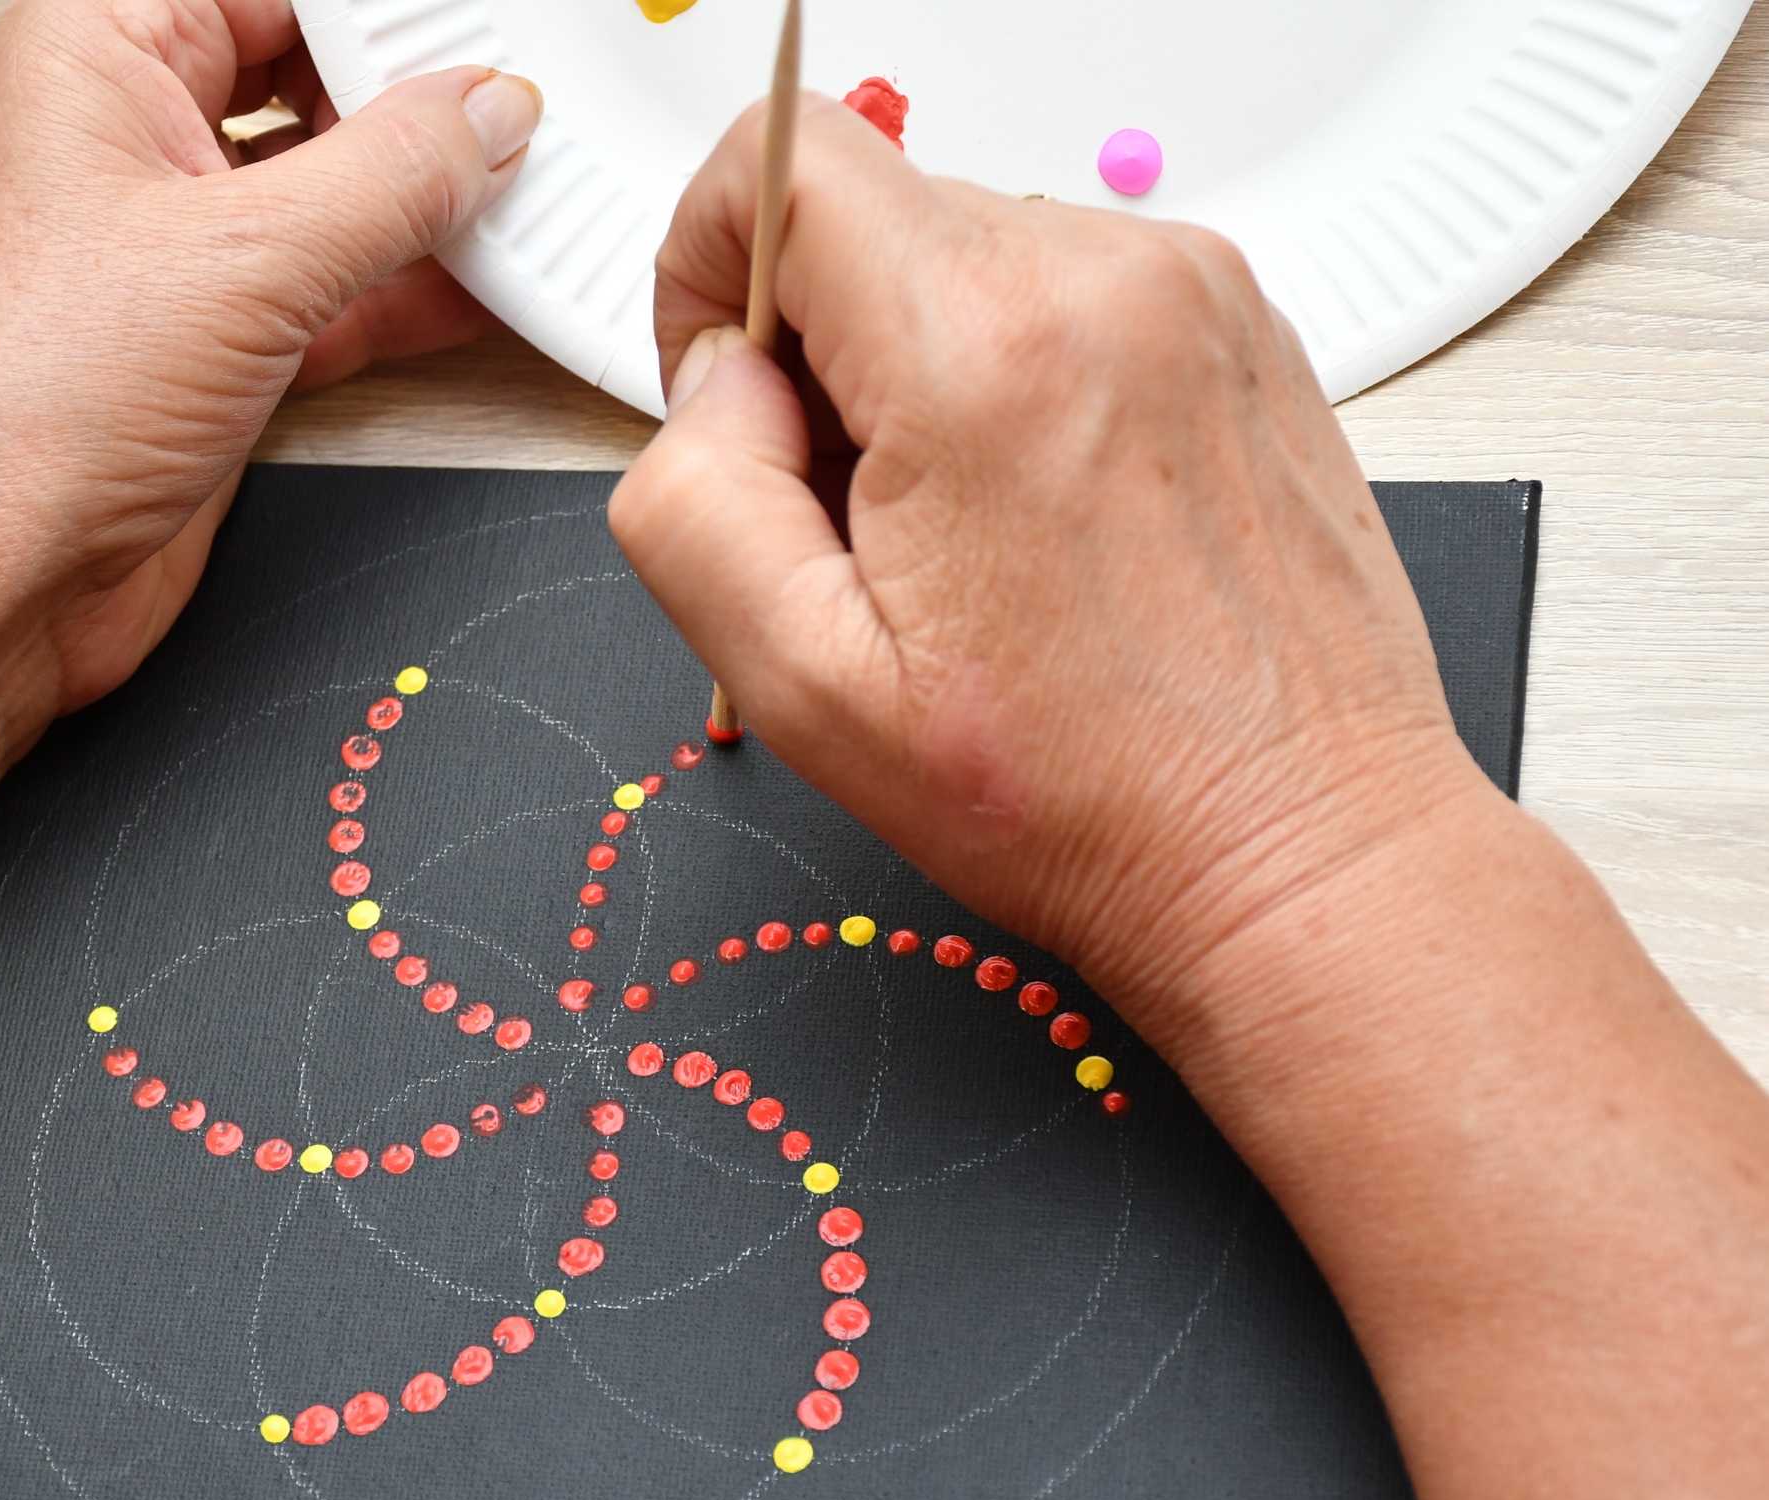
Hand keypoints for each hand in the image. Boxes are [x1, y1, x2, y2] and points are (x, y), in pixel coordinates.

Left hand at [0, 0, 536, 710]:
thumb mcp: (248, 260)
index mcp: (88, 51)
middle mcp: (117, 138)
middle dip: (406, 100)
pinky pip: (321, 289)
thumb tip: (483, 118)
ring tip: (519, 195)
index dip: (373, 13)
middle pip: (297, 73)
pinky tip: (479, 285)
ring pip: (318, 189)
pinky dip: (398, 289)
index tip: (468, 39)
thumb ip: (391, 177)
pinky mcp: (197, 347)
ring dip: (416, 204)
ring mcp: (160, 249)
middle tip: (506, 118)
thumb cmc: (17, 413)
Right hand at [610, 94, 1489, 1031]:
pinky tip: (1045, 517)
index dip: (709, 265)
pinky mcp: (1236, 323)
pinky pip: (1060, 291)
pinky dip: (1015, 377)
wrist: (1297, 847)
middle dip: (818, 349)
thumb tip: (714, 390)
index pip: (781, 159)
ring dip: (920, 368)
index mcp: (987, 354)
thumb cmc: (1093, 793)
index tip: (732, 394)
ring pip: (962, 252)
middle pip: (870, 212)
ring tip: (972, 536)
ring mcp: (1192, 291)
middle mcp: (1109, 282)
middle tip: (862, 521)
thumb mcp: (808, 689)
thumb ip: (694, 502)